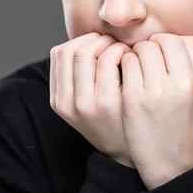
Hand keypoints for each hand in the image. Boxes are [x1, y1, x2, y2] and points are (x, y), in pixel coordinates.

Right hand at [50, 32, 134, 167]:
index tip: (100, 45)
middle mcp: (68, 102)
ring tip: (124, 51)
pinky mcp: (108, 103)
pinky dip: (121, 51)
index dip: (82, 42)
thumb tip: (90, 40)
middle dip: (95, 39)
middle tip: (114, 44)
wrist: (133, 153)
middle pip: (73, 49)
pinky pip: (108, 60)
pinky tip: (132, 59)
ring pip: (88, 51)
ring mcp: (86, 103)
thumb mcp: (86, 103)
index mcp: (59, 100)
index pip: (59, 53)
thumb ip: (82, 76)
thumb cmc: (114, 119)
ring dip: (109, 43)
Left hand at [120, 33, 192, 189]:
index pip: (189, 41)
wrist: (174, 166)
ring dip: (139, 54)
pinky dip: (127, 64)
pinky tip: (129, 76)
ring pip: (145, 48)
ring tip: (139, 67)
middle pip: (166, 40)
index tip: (167, 56)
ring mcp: (159, 91)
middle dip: (156, 45)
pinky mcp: (135, 98)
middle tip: (150, 59)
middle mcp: (186, 83)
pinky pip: (128, 62)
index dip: (176, 44)